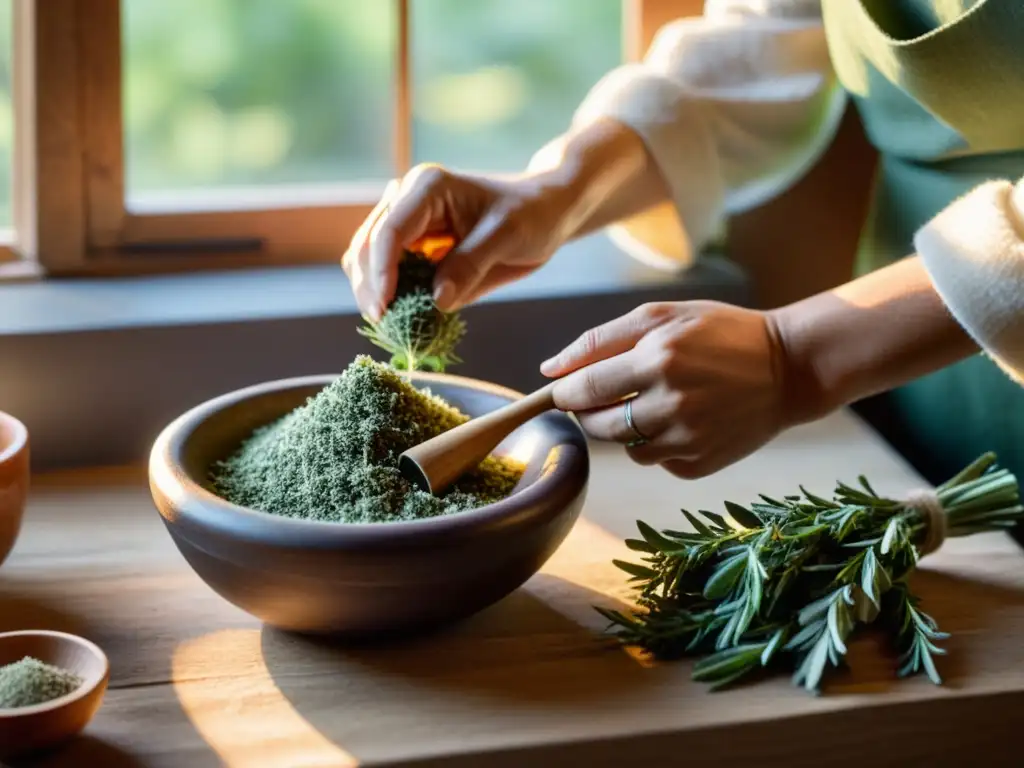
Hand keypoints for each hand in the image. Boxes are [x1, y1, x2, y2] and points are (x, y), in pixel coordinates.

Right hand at [341, 164, 574, 320]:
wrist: (543, 212)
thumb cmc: (530, 214)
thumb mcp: (506, 237)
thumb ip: (470, 266)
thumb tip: (437, 301)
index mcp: (426, 187)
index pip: (389, 231)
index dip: (381, 272)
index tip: (385, 308)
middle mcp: (406, 200)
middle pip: (366, 247)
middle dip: (371, 287)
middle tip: (387, 325)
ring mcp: (405, 224)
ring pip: (365, 262)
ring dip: (374, 294)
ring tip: (395, 326)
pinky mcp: (411, 247)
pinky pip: (386, 275)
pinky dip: (390, 298)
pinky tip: (406, 318)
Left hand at [541, 301, 789, 478]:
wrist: (788, 368)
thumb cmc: (719, 333)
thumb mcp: (663, 317)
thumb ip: (601, 340)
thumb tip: (549, 370)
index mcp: (658, 359)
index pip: (584, 388)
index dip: (565, 393)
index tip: (561, 392)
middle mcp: (670, 403)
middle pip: (598, 425)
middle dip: (589, 413)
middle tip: (603, 398)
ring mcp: (688, 438)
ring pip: (625, 448)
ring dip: (624, 430)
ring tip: (650, 404)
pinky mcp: (701, 463)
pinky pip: (657, 461)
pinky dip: (658, 445)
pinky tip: (682, 422)